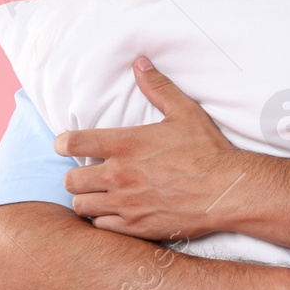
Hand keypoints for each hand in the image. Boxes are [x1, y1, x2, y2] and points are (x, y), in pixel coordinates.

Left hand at [58, 56, 255, 239]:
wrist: (226, 190)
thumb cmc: (207, 150)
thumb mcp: (185, 112)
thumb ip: (158, 87)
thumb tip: (140, 62)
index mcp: (127, 145)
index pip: (73, 143)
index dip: (63, 143)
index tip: (67, 145)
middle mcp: (119, 175)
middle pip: (71, 180)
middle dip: (76, 175)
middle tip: (90, 173)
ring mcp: (125, 203)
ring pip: (81, 206)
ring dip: (87, 199)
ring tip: (100, 194)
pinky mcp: (135, 226)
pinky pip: (100, 227)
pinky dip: (103, 220)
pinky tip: (116, 212)